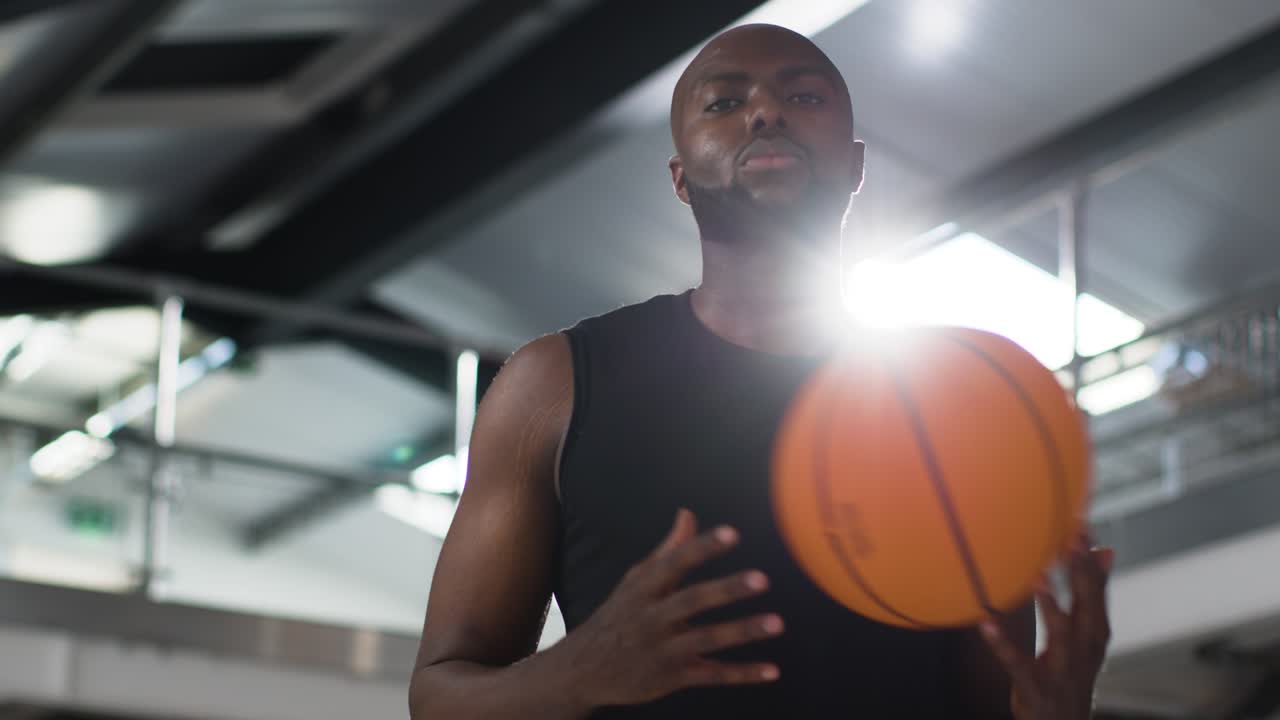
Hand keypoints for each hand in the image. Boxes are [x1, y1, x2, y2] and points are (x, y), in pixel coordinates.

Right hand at [549, 508, 782, 710]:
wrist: (584, 669)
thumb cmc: (619, 616)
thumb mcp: (636, 581)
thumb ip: (667, 550)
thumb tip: (688, 514)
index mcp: (644, 588)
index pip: (674, 562)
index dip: (702, 547)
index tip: (731, 533)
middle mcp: (651, 618)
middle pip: (691, 600)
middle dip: (726, 589)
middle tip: (761, 579)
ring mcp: (662, 650)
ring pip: (706, 639)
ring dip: (741, 631)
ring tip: (777, 622)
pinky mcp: (671, 678)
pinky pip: (710, 676)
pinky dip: (742, 674)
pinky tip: (771, 670)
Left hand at [980, 534, 1113, 719]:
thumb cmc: (1073, 668)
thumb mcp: (1088, 632)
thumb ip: (1094, 593)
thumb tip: (1107, 549)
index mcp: (1095, 631)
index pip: (1096, 588)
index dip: (1089, 558)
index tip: (1080, 524)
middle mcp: (1084, 648)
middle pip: (1085, 605)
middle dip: (1078, 572)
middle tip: (1068, 539)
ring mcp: (1061, 668)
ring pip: (1059, 634)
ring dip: (1049, 604)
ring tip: (1035, 577)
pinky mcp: (1035, 686)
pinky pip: (1017, 663)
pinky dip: (1002, 644)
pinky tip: (986, 623)